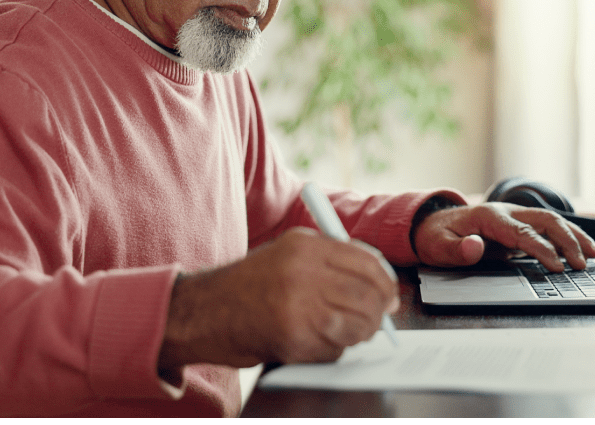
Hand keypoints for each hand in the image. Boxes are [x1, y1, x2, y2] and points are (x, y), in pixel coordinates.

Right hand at [157, 227, 398, 377]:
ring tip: (346, 330)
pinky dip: (335, 349)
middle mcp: (303, 273)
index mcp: (305, 246)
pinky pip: (335, 348)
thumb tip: (381, 283)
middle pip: (368, 294)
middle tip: (378, 318)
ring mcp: (298, 307)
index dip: (385, 282)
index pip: (367, 262)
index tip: (390, 294)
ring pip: (358, 323)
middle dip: (379, 311)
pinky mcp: (293, 339)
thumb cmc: (249, 284)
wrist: (204, 311)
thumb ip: (331, 261)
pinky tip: (317, 341)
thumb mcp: (289, 255)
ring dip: (361, 332)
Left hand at [412, 202, 594, 271]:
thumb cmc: (436, 236)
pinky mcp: (518, 226)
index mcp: (489, 217)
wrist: (432, 225)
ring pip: (551, 221)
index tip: (558, 266)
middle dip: (568, 240)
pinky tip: (581, 250)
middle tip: (583, 263)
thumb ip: (456, 250)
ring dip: (574, 236)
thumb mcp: (437, 246)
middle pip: (545, 220)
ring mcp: (514, 217)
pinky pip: (547, 229)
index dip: (542, 249)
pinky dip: (566, 238)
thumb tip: (475, 247)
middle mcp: (506, 212)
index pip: (522, 232)